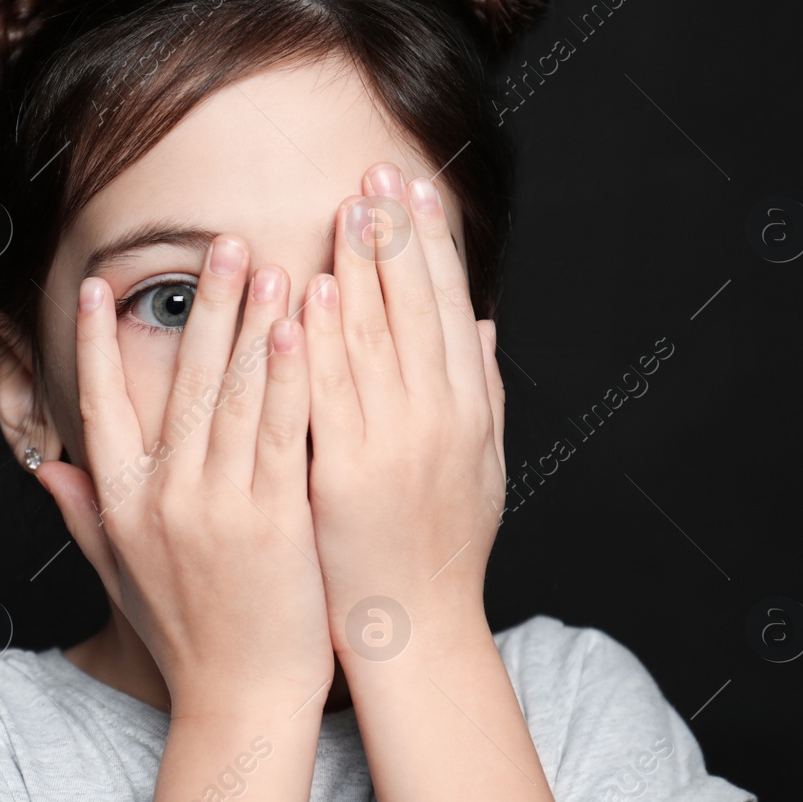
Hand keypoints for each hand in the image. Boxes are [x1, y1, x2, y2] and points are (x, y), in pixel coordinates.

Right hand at [34, 236, 333, 718]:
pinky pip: (281, 434)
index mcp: (122, 505)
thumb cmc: (188, 636)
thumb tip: (45, 469)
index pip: (102, 406)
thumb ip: (83, 516)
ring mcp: (216, 508)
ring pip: (232, 396)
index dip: (98, 345)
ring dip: (249, 324)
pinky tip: (298, 329)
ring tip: (268, 263)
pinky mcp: (272, 520)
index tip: (100, 288)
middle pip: (179, 384)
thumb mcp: (121, 574)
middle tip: (221, 245)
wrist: (240, 701)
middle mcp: (162, 498)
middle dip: (202, 308)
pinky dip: (288, 377)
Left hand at [303, 161, 507, 656]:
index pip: (449, 309)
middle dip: (400, 236)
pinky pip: (333, 392)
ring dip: (365, 267)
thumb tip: (483, 325)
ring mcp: (394, 444)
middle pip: (418, 309)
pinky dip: (326, 337)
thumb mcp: (480, 465)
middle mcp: (438, 419)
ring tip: (353, 205)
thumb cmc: (438, 550)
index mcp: (467, 411)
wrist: (414, 630)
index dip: (434, 247)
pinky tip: (319, 287)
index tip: (419, 193)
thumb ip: (481, 390)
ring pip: (379, 337)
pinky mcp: (346, 473)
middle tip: (383, 171)